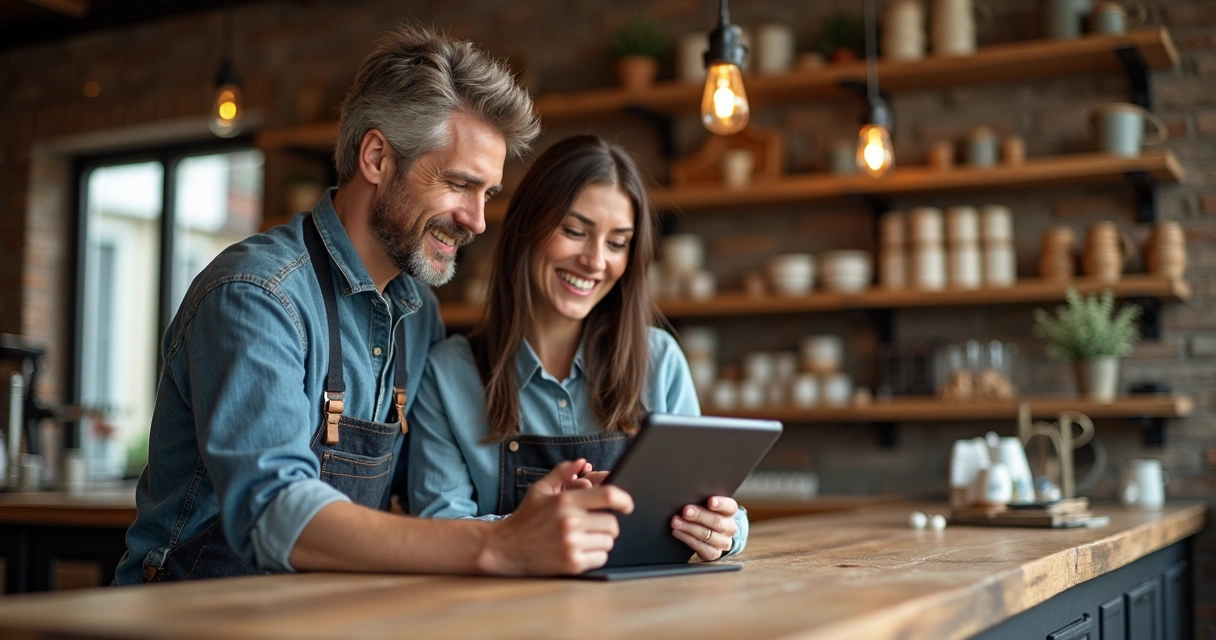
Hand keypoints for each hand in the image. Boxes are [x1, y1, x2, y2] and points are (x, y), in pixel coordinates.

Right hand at [483, 459, 633, 575]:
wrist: (505, 548)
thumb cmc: (526, 518)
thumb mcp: (540, 490)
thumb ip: (562, 472)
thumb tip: (582, 462)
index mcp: (565, 501)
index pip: (609, 495)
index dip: (624, 499)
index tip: (628, 504)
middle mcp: (570, 522)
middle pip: (612, 523)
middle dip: (608, 524)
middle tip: (595, 525)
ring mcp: (571, 545)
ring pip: (608, 542)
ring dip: (601, 540)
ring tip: (584, 538)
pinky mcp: (572, 564)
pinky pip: (601, 558)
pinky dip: (595, 555)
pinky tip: (580, 550)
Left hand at [671, 496, 737, 560]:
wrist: (713, 535)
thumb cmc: (707, 515)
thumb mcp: (707, 506)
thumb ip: (701, 501)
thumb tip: (686, 497)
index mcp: (730, 511)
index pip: (729, 506)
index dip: (720, 504)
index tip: (710, 501)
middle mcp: (729, 527)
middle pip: (715, 521)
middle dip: (698, 515)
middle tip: (685, 511)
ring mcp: (723, 542)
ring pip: (705, 534)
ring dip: (688, 527)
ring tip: (675, 522)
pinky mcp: (714, 553)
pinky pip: (700, 547)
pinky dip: (686, 538)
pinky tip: (677, 532)